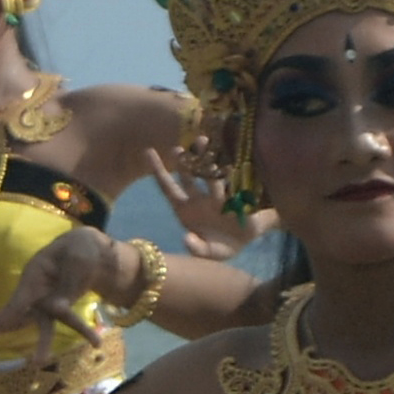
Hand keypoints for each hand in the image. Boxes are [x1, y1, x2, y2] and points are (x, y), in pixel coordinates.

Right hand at [0, 227, 130, 367]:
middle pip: (19, 313)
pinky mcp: (61, 310)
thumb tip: (59, 311)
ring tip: (39, 362)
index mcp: (34, 274)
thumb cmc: (79, 250)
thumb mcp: (78, 259)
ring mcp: (48, 302)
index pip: (16, 300)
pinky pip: (70, 322)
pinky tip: (96, 342)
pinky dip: (84, 332)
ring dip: (44, 343)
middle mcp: (37, 292)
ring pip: (46, 324)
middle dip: (2, 328)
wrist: (93, 252)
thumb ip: (68, 285)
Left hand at [144, 148, 271, 258]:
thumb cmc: (219, 248)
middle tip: (178, 147)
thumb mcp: (208, 253)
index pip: (168, 187)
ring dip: (207, 158)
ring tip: (203, 141)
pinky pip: (233, 179)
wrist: (245, 244)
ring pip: (210, 172)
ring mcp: (218, 194)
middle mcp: (199, 197)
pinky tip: (231, 154)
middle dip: (184, 160)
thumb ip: (197, 248)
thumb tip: (187, 239)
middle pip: (189, 175)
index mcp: (185, 209)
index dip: (158, 170)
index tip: (148, 150)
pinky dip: (231, 167)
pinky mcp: (236, 194)